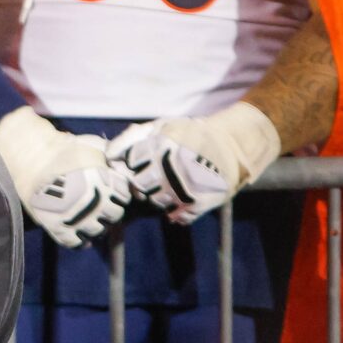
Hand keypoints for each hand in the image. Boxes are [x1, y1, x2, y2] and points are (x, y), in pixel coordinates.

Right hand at [0, 108, 128, 247]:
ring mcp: (77, 216)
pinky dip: (79, 241)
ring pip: (97, 231)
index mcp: (106, 182)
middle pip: (114, 215)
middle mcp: (95, 201)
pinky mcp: (57, 227)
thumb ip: (114, 159)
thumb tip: (129, 172)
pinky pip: (75, 243)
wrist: (29, 156)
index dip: (116, 193)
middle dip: (108, 209)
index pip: (124, 197)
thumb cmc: (62, 149)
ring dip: (94, 225)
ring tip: (85, 216)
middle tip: (97, 204)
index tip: (107, 190)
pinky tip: (77, 233)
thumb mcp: (94, 146)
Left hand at [112, 102, 281, 223]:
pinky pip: (179, 216)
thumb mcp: (161, 125)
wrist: (232, 143)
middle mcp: (173, 165)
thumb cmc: (191, 133)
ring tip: (170, 187)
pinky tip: (180, 203)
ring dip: (158, 198)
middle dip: (142, 184)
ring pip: (157, 202)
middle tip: (154, 179)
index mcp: (161, 144)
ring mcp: (188, 184)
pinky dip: (176, 213)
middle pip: (140, 185)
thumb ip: (132, 137)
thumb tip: (109, 157)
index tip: (142, 165)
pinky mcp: (203, 201)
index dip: (133, 166)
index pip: (130, 163)